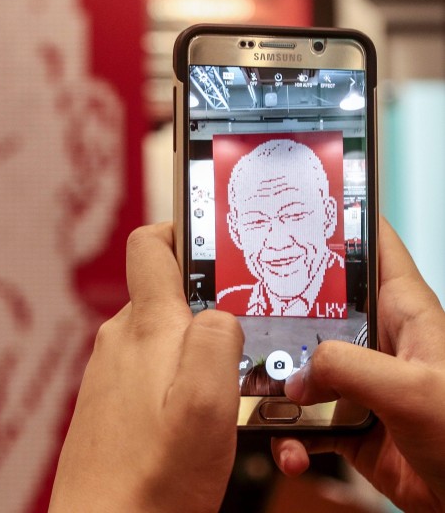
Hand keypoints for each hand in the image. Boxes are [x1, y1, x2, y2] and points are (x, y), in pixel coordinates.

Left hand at [49, 223, 243, 512]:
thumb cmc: (153, 478)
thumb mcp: (208, 405)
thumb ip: (218, 340)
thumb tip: (221, 309)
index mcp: (146, 327)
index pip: (151, 243)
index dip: (184, 229)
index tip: (221, 241)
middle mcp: (120, 340)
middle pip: (171, 295)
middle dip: (212, 309)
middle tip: (253, 342)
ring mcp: (111, 371)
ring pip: (166, 339)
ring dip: (201, 355)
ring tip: (232, 394)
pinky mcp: (111, 401)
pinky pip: (153, 374)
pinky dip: (182, 384)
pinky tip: (200, 421)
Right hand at [272, 219, 444, 511]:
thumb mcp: (414, 390)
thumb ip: (348, 367)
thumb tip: (297, 373)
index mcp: (405, 314)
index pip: (373, 246)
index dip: (339, 219)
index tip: (294, 205)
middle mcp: (380, 342)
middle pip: (317, 307)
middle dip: (277, 315)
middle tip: (241, 314)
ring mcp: (363, 384)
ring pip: (301, 369)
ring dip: (275, 391)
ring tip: (265, 406)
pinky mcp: (352, 423)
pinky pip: (305, 423)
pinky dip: (289, 438)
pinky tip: (291, 451)